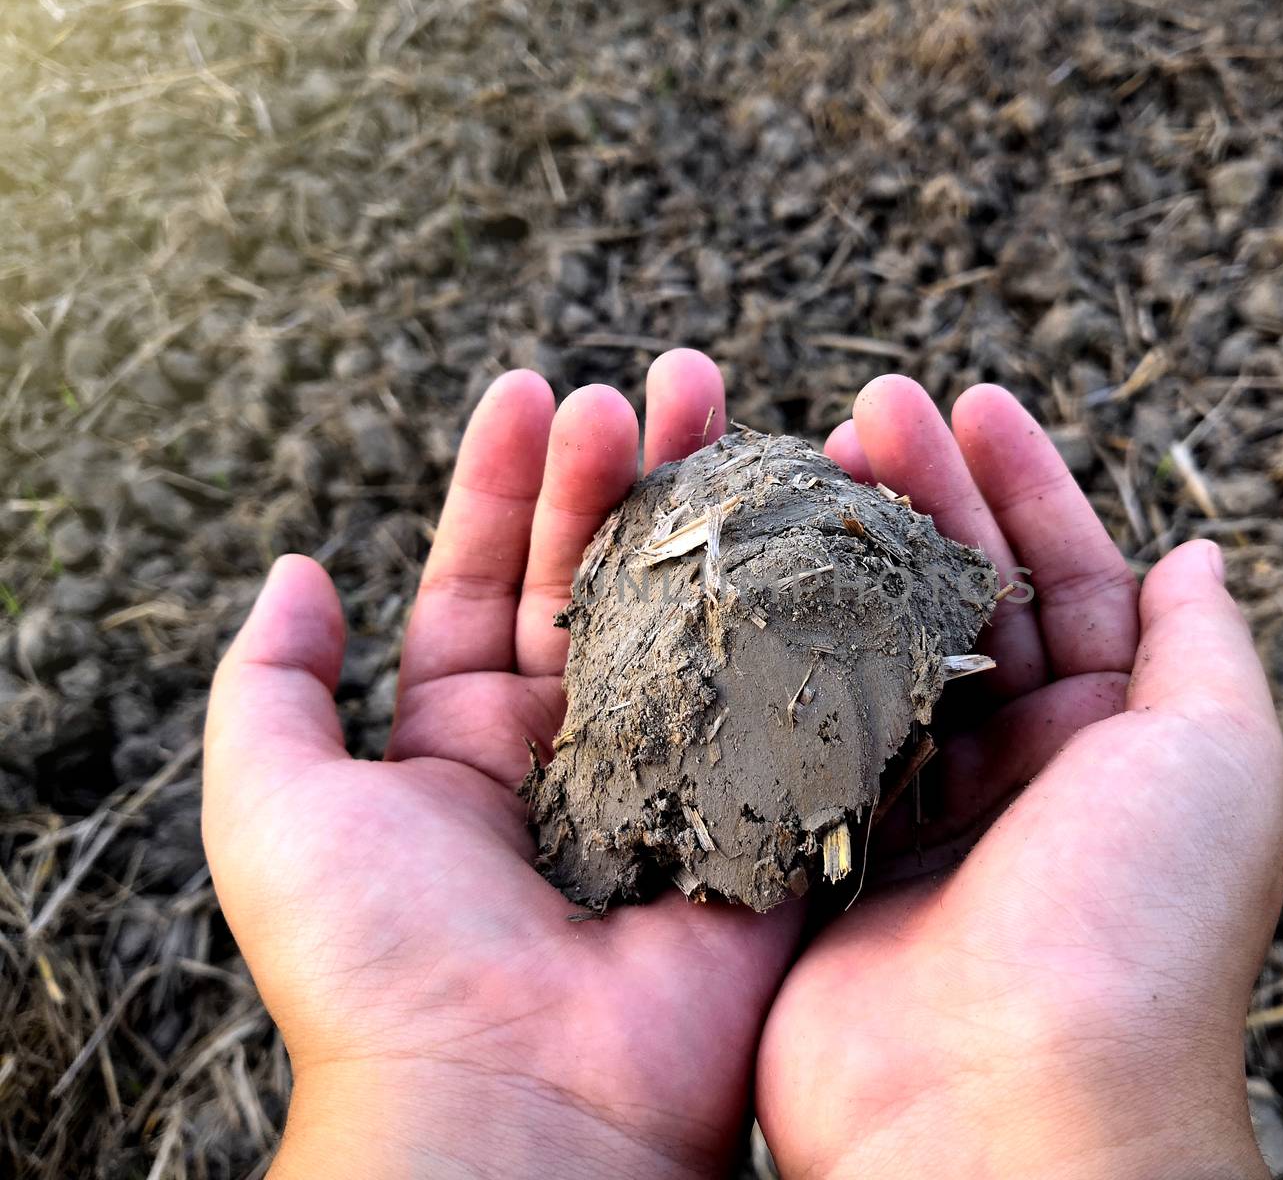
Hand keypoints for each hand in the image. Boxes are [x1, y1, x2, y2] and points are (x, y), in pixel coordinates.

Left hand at [203, 352, 798, 1178]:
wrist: (515, 1104)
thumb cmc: (378, 959)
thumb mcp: (273, 804)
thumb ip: (272, 684)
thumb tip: (297, 570)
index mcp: (465, 744)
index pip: (490, 581)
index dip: (508, 483)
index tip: (534, 387)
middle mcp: (574, 751)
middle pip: (605, 581)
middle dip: (624, 471)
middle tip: (659, 378)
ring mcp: (674, 778)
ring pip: (696, 614)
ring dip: (710, 509)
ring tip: (724, 405)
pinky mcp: (757, 816)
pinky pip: (781, 694)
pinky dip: (799, 606)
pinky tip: (811, 516)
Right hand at [756, 377, 1282, 1178]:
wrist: (1005, 1115)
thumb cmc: (1136, 930)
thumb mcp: (1218, 761)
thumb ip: (1204, 649)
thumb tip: (1199, 553)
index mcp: (1113, 746)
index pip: (1072, 583)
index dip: (1028, 486)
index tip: (976, 401)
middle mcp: (1017, 777)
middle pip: (963, 603)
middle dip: (925, 497)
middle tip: (873, 401)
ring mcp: (914, 819)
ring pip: (874, 655)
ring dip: (845, 561)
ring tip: (806, 459)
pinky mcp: (821, 861)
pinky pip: (798, 736)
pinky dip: (776, 657)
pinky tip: (745, 579)